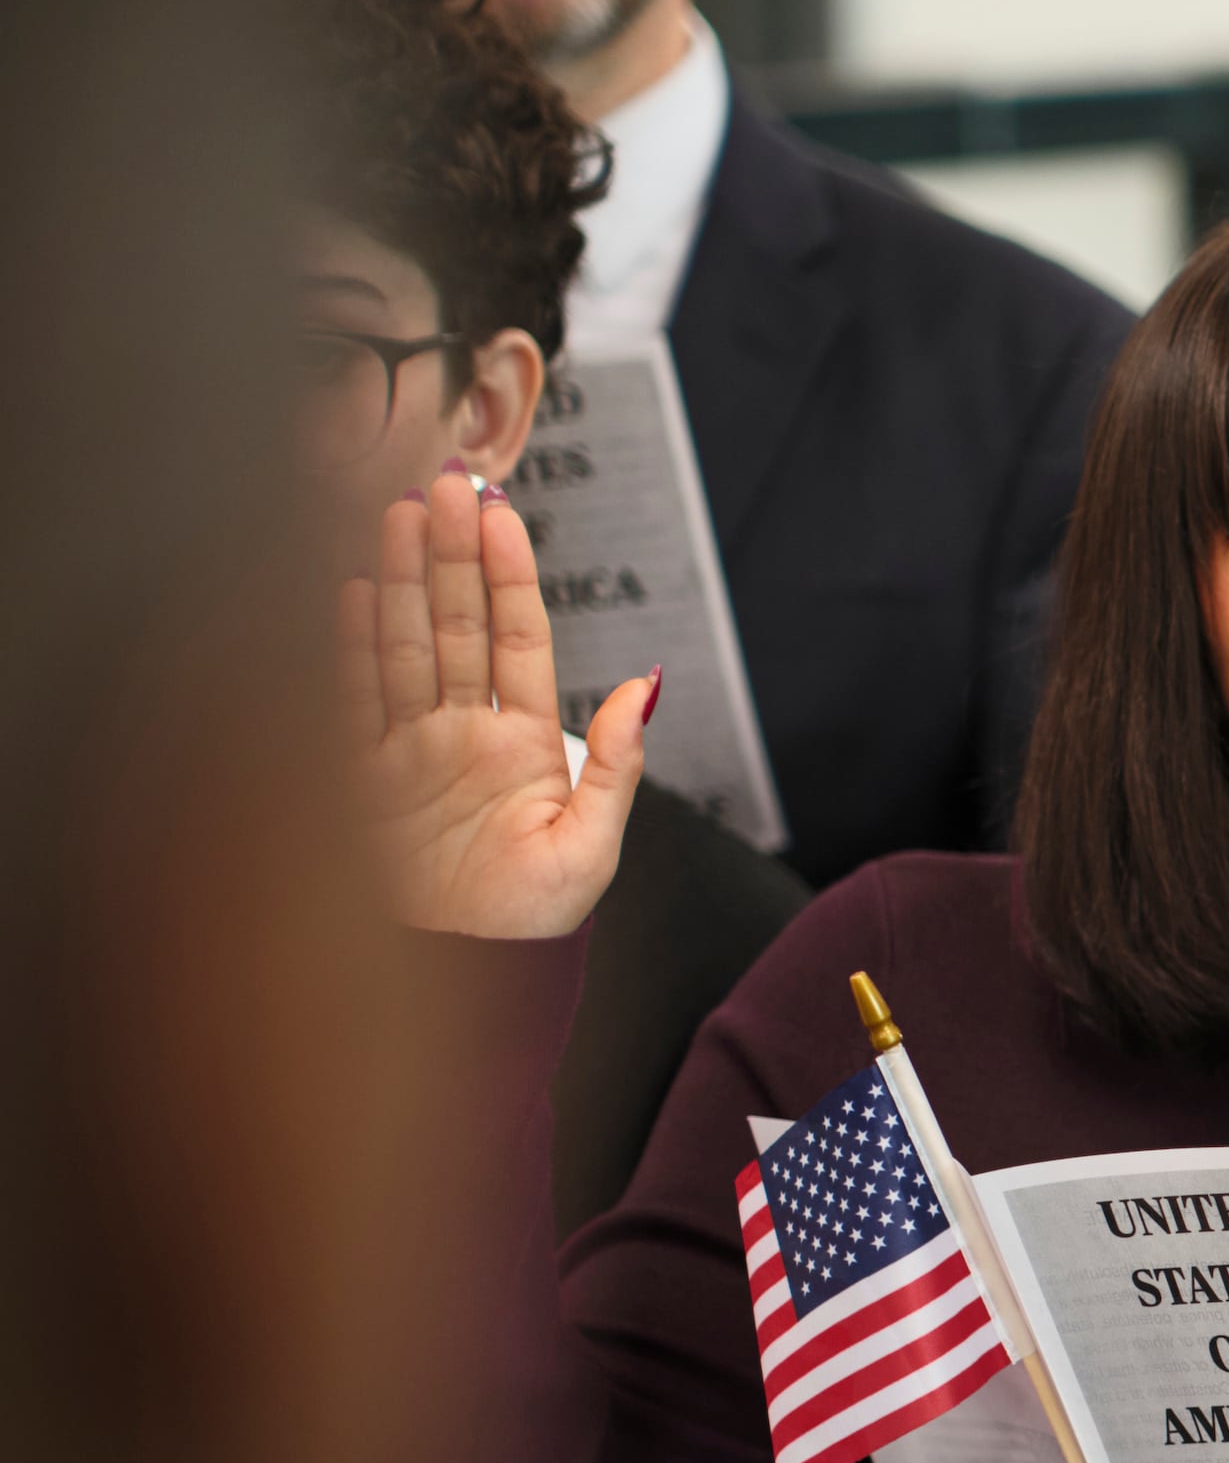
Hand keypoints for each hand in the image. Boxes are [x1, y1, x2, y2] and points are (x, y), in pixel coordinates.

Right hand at [348, 470, 648, 937]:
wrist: (459, 981)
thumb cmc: (532, 928)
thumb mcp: (591, 847)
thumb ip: (615, 765)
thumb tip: (646, 686)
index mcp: (527, 746)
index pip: (518, 638)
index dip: (508, 573)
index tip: (500, 511)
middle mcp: (465, 736)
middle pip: (457, 624)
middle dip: (450, 553)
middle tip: (444, 482)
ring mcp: (409, 751)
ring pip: (404, 644)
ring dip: (402, 577)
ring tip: (397, 511)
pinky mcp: (360, 778)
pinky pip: (352, 695)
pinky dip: (349, 641)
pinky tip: (351, 588)